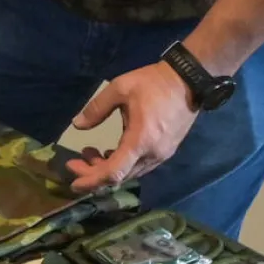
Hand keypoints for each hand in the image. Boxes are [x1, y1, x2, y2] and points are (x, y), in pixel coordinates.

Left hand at [65, 61, 199, 193]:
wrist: (190, 80)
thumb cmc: (154, 83)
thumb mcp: (120, 88)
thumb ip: (96, 109)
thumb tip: (77, 125)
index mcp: (140, 141)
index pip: (114, 173)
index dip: (92, 181)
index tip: (73, 183)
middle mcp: (153, 154)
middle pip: (119, 176)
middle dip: (93, 173)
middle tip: (73, 162)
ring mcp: (162, 154)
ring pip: (129, 172)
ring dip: (107, 168)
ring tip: (88, 152)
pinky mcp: (166, 150)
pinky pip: (139, 165)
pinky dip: (121, 163)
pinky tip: (109, 151)